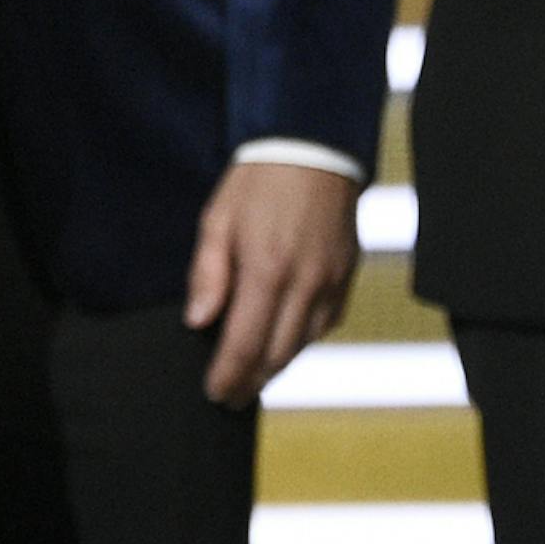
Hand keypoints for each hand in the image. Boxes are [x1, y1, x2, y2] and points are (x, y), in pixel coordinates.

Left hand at [184, 160, 359, 406]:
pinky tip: (286, 342)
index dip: (227, 377)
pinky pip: (327, 322)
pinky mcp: (347, 272)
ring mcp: (330, 279)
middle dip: (251, 382)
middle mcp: (304, 282)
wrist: (315, 146)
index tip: (214, 393)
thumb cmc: (260, 180)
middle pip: (277, 355)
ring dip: (277, 366)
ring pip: (304, 343)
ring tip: (254, 376)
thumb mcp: (218, 219)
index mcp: (267, 271)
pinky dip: (304, 341)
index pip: (244, 345)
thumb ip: (207, 274)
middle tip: (230, 397)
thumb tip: (198, 323)